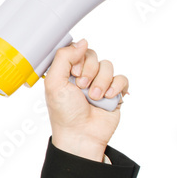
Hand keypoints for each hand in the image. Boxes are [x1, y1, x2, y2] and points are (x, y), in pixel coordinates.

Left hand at [43, 38, 127, 161]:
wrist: (81, 135)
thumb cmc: (64, 113)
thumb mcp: (54, 83)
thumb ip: (63, 58)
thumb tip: (82, 41)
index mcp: (67, 72)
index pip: (77, 50)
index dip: (77, 58)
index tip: (72, 73)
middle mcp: (83, 75)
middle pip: (93, 55)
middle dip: (89, 71)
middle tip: (81, 87)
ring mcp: (100, 84)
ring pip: (108, 66)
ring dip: (101, 81)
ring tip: (94, 97)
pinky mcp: (114, 93)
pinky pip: (122, 78)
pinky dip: (116, 86)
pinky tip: (108, 97)